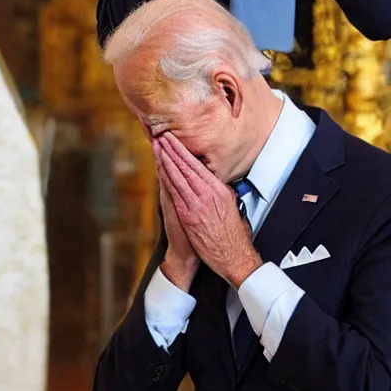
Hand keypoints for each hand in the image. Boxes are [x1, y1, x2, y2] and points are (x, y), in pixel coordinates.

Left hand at [158, 133, 262, 288]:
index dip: (183, 150)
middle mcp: (207, 193)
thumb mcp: (231, 204)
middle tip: (162, 135)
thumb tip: (213, 180)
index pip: (197, 164)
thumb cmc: (233, 233)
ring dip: (166, 159)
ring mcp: (196, 203)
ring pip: (178, 175)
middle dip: (173, 149)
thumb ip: (220, 190)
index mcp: (218, 189)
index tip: (174, 139)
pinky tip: (159, 168)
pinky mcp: (187, 215)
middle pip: (185, 166)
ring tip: (157, 146)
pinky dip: (166, 178)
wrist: (232, 255)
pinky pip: (174, 192)